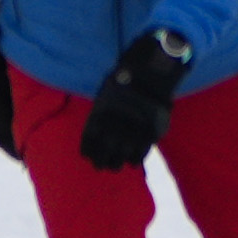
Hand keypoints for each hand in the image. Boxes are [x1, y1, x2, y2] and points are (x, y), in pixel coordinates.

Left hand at [78, 31, 193, 170]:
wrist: (149, 73)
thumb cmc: (124, 82)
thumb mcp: (104, 96)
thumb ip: (98, 118)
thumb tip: (94, 139)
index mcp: (97, 120)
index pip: (88, 148)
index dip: (89, 153)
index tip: (90, 155)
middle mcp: (111, 131)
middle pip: (101, 160)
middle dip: (101, 162)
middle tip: (103, 164)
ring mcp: (130, 135)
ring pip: (118, 163)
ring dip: (116, 163)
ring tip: (117, 163)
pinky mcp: (147, 138)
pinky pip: (137, 158)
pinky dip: (134, 160)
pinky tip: (132, 159)